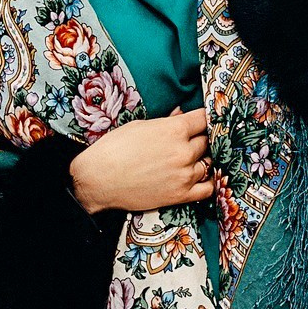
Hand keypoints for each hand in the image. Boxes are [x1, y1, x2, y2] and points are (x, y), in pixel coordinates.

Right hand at [68, 107, 213, 212]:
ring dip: (202, 158)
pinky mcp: (181, 195)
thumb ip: (167, 121)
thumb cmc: (114, 149)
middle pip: (206, 140)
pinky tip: (202, 176)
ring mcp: (184, 174)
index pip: (204, 119)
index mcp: (174, 130)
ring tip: (193, 157)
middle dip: (200, 138)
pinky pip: (208, 188)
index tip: (202, 119)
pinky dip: (209, 181)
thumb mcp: (140, 126)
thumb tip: (181, 114)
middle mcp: (184, 151)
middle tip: (192, 138)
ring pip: (208, 162)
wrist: (98, 180)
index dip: (204, 117)